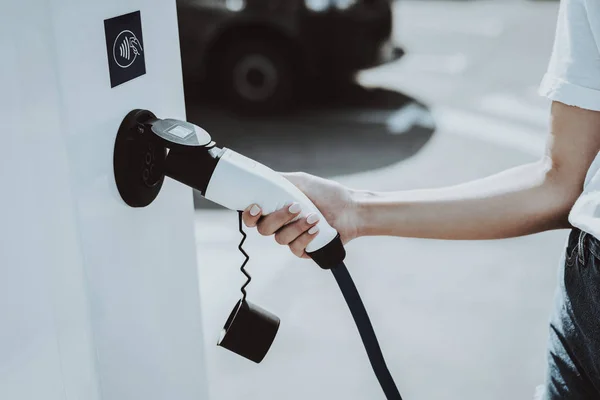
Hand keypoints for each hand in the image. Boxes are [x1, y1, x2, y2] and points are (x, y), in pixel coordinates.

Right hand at [241, 172, 359, 257]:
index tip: (257, 207)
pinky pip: (295, 248)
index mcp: (275, 209)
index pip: (253, 217)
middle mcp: (280, 225)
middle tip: (295, 207)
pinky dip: (305, 237)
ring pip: (280, 239)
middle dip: (278, 218)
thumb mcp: (300, 181)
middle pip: (264, 229)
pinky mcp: (304, 250)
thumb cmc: (326, 193)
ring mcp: (292, 238)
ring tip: (314, 216)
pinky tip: (317, 229)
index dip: (250, 215)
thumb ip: (278, 181)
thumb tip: (258, 177)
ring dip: (297, 226)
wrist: (350, 209)